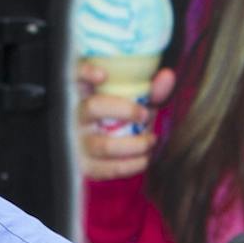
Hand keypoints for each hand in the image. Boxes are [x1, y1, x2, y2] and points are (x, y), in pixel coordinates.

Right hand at [76, 57, 176, 181]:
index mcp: (82, 94)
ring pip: (105, 145)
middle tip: (146, 115)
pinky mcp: (86, 166)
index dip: (86, 73)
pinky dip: (132, 165)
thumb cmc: (120, 119)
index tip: (103, 75)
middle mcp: (75, 115)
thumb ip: (150, 90)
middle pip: (94, 107)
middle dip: (126, 111)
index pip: (75, 76)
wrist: (106, 152)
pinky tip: (145, 159)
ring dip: (136, 144)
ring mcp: (77, 142)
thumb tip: (168, 76)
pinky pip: (110, 169)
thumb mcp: (131, 102)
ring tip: (152, 140)